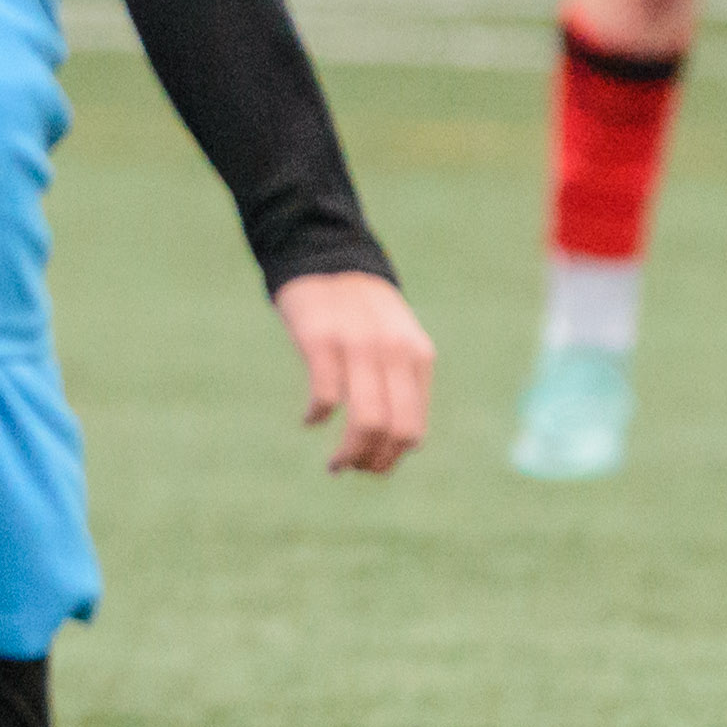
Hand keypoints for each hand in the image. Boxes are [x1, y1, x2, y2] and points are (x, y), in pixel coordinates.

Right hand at [273, 268, 430, 476]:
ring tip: (334, 463)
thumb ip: (401, 383)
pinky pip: (326, 395)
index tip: (368, 467)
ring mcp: (359, 346)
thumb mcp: (395, 342)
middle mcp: (393, 352)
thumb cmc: (360, 311)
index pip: (413, 428)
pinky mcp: (322, 340)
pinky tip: (310, 419)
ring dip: (348, 453)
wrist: (326, 258)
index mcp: (416, 357)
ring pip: (366, 420)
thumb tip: (401, 444)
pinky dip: (317, 416)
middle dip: (371, 462)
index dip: (390, 459)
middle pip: (392, 430)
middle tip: (348, 469)